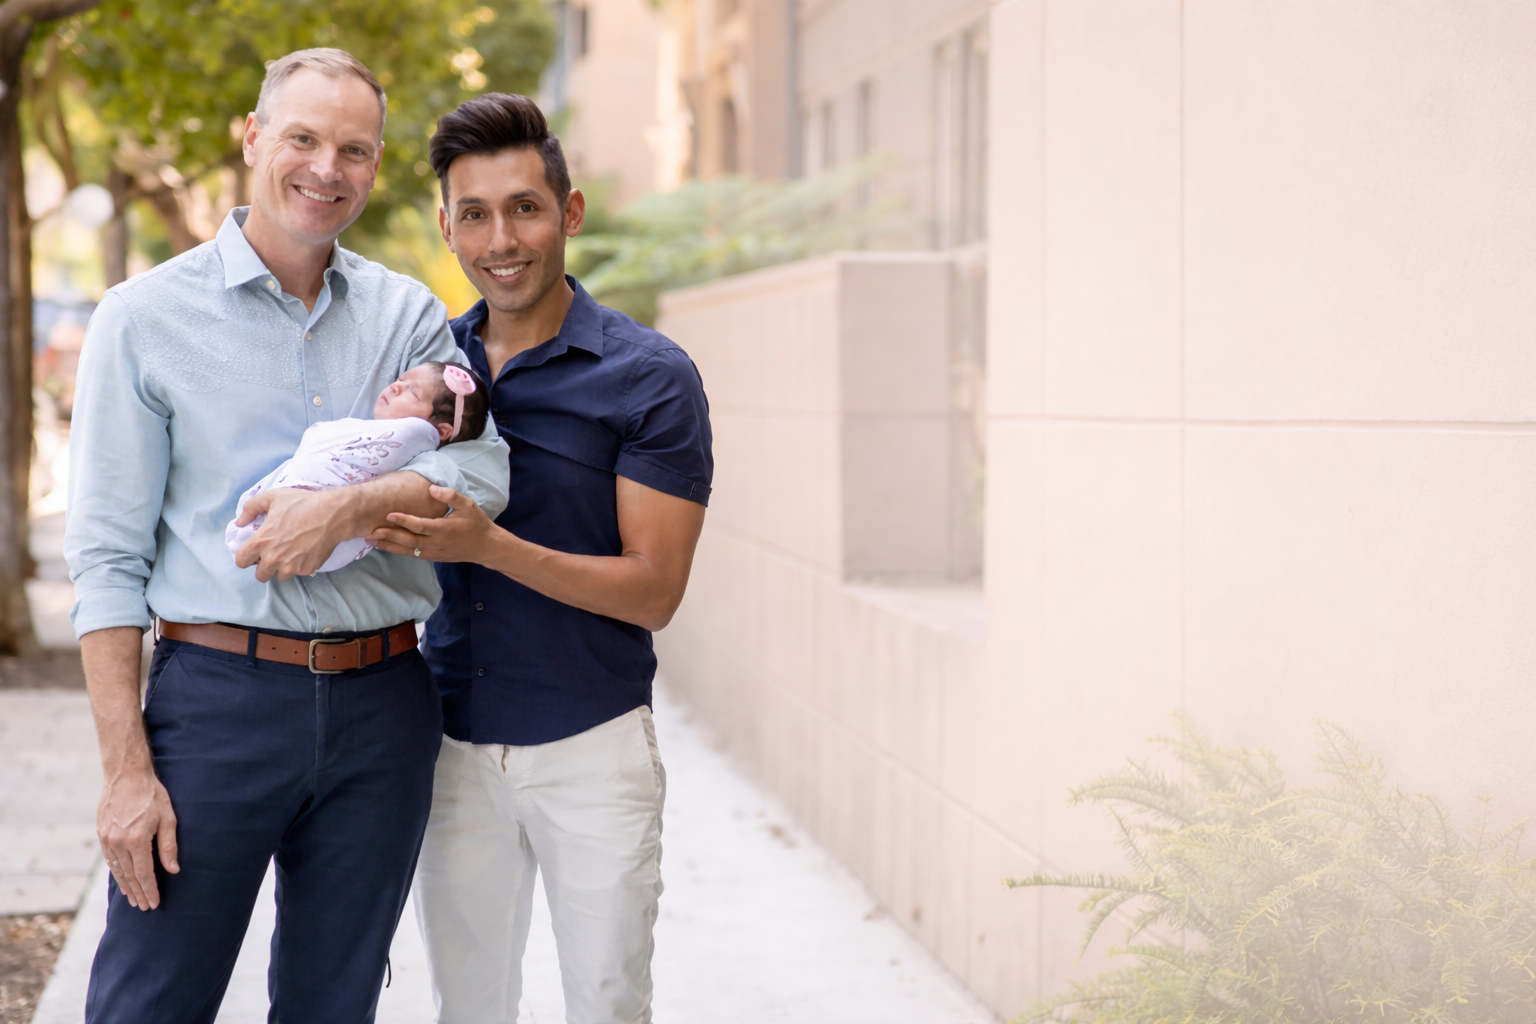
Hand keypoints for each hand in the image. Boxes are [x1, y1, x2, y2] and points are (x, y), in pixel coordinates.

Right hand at [97, 766, 178, 909]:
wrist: (125, 775)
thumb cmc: (152, 795)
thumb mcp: (168, 818)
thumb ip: (169, 845)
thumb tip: (173, 869)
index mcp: (137, 840)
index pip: (144, 873)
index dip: (150, 890)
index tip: (154, 904)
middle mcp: (118, 842)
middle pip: (129, 876)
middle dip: (138, 893)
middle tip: (144, 907)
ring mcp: (107, 839)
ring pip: (117, 870)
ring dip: (126, 886)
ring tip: (133, 899)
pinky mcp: (101, 834)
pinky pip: (109, 859)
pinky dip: (116, 872)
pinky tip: (122, 879)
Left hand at [234, 487, 344, 581]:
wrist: (332, 515)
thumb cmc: (302, 503)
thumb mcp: (273, 497)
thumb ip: (251, 508)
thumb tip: (240, 522)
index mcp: (261, 542)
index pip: (241, 561)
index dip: (245, 557)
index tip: (253, 552)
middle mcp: (273, 558)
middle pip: (260, 575)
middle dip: (264, 566)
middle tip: (273, 554)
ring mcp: (291, 566)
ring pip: (279, 577)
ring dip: (281, 568)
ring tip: (290, 554)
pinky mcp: (306, 569)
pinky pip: (298, 573)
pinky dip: (299, 566)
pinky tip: (305, 551)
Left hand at [371, 485, 500, 563]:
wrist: (486, 547)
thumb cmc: (477, 523)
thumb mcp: (469, 505)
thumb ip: (450, 496)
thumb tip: (431, 488)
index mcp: (444, 529)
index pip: (420, 525)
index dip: (404, 520)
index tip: (389, 514)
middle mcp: (437, 543)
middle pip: (409, 540)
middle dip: (390, 536)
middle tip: (372, 530)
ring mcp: (434, 552)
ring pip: (408, 550)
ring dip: (390, 546)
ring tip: (372, 541)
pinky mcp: (433, 557)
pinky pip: (413, 555)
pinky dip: (398, 551)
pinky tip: (386, 547)